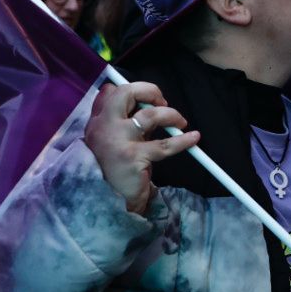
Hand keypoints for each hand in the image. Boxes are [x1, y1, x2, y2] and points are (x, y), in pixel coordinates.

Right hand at [84, 82, 200, 214]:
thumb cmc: (114, 171)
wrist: (107, 202)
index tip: (148, 98)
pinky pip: (164, 144)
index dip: (131, 90)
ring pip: (150, 115)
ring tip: (180, 121)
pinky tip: (193, 138)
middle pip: (126, 93)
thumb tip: (148, 104)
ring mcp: (118, 141)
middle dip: (149, 91)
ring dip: (171, 114)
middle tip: (162, 101)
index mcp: (97, 122)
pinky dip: (183, 140)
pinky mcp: (133, 157)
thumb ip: (125, 123)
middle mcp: (104, 127)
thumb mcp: (113, 142)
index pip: (109, 92)